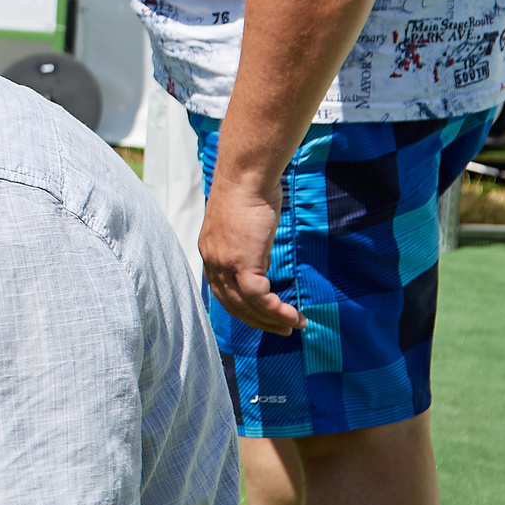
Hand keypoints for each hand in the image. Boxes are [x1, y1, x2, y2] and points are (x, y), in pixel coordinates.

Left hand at [199, 179, 303, 333]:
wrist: (246, 175)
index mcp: (211, 253)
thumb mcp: (245, 224)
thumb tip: (262, 259)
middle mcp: (213, 262)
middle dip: (258, 321)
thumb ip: (248, 245)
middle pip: (232, 305)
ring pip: (246, 306)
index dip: (244, 308)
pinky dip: (276, 310)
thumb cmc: (250, 191)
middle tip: (282, 329)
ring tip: (293, 325)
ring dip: (271, 320)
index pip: (223, 292)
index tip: (264, 316)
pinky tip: (293, 315)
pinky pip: (258, 297)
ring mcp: (225, 263)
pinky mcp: (242, 262)